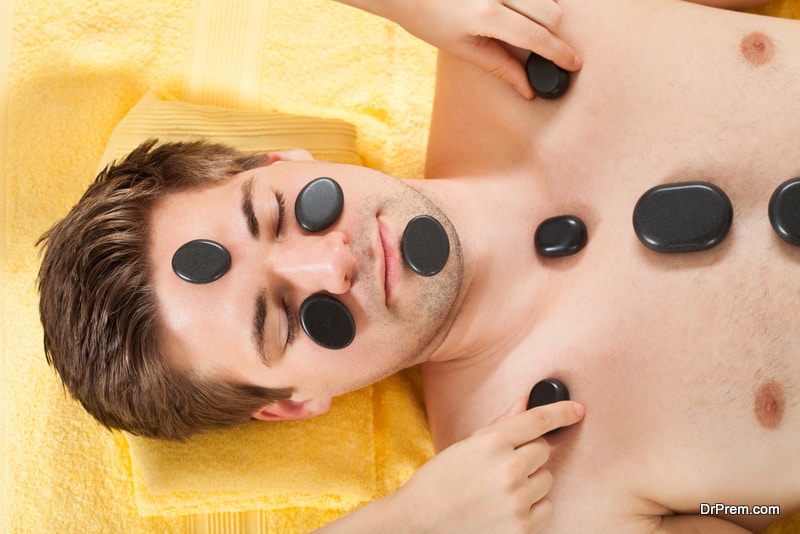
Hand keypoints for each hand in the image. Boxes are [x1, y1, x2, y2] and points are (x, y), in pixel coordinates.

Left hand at [386, 0, 580, 98]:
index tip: (573, 64)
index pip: (536, 37)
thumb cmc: (428, 19)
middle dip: (555, 33)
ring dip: (547, 11)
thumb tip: (528, 89)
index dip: (559, 53)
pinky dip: (535, 0)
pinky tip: (526, 10)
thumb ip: (500, 66)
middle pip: (551, 11)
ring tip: (532, 27)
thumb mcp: (462, 49)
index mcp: (486, 15)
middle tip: (551, 49)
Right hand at [395, 398, 584, 532]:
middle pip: (544, 450)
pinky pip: (546, 509)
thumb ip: (500, 424)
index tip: (577, 409)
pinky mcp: (521, 528)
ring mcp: (517, 500)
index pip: (538, 420)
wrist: (418, 526)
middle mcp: (508, 468)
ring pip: (546, 480)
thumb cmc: (437, 484)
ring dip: (531, 482)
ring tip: (500, 490)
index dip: (562, 411)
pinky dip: (532, 508)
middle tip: (504, 465)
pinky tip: (506, 509)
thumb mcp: (464, 446)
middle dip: (529, 455)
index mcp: (491, 442)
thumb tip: (525, 401)